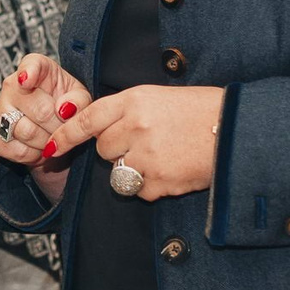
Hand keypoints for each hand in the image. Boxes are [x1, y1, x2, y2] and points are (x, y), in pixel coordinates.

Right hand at [0, 53, 94, 203]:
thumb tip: (65, 109)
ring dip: (46, 143)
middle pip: (41, 111)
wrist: (47, 128)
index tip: (26, 81)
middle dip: (59, 127)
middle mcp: (12, 84)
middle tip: (64, 130)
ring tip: (51, 138)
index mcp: (37, 68)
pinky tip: (37, 147)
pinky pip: (17, 150)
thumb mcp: (79, 99)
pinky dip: (33, 155)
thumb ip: (79, 100)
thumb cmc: (64, 105)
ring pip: (28, 133)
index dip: (28, 73)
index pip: (31, 66)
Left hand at [63, 85, 226, 201]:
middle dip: (118, 150)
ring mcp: (146, 155)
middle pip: (103, 149)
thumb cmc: (202, 111)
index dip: (66, 136)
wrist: (239, 129)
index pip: (87, 119)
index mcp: (134, 100)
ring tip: (165, 156)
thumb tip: (101, 132)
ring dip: (134, 169)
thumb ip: (128, 111)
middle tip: (149, 142)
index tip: (50, 148)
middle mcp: (135, 126)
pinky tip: (175, 170)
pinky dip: (154, 186)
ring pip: (119, 172)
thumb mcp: (160, 98)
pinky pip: (141, 191)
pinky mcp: (159, 181)